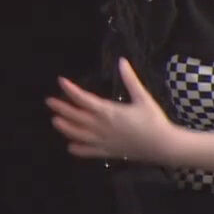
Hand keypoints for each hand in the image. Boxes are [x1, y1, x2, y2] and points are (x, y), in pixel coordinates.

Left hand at [45, 58, 179, 163]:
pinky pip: (88, 153)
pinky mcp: (108, 152)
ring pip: (77, 135)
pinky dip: (78, 149)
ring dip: (65, 128)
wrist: (165, 146)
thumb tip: (122, 61)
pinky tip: (70, 146)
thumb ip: (131, 79)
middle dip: (61, 108)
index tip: (61, 81)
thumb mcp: (143, 97)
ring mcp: (103, 141)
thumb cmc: (154, 120)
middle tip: (49, 101)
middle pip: (75, 117)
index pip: (83, 99)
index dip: (70, 90)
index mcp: (109, 111)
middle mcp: (102, 126)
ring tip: (55, 121)